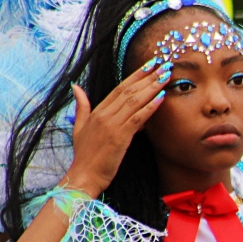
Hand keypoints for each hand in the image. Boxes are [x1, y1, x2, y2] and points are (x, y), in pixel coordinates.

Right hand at [63, 59, 169, 196]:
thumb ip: (81, 107)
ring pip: (134, 100)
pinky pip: (137, 118)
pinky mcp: (119, 137)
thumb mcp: (79, 128)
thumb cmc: (85, 156)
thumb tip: (76, 87)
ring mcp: (111, 125)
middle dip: (148, 76)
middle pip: (129, 90)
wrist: (83, 176)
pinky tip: (161, 97)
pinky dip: (150, 106)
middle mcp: (104, 115)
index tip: (150, 65)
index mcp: (96, 111)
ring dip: (153, 87)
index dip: (136, 75)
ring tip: (167, 75)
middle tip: (164, 64)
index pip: (119, 88)